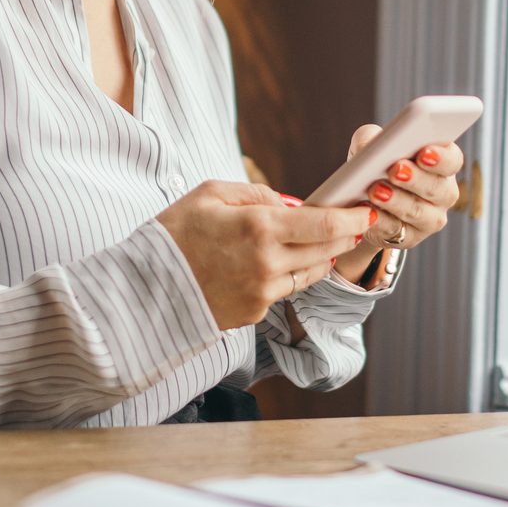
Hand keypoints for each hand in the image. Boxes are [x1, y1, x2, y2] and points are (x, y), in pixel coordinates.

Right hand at [156, 181, 376, 330]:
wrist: (143, 289)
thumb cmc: (172, 234)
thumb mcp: (209, 194)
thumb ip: (255, 193)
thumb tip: (289, 203)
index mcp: (259, 227)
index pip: (323, 223)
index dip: (350, 218)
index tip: (364, 212)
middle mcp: (268, 262)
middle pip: (325, 250)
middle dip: (343, 236)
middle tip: (352, 224)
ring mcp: (263, 292)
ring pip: (310, 273)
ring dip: (320, 257)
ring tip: (323, 243)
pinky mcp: (254, 312)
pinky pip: (284, 290)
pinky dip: (290, 276)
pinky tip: (285, 264)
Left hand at [347, 125, 463, 259]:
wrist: (362, 200)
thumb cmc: (375, 164)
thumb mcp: (371, 144)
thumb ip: (371, 137)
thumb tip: (368, 148)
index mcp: (442, 163)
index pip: (452, 159)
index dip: (441, 157)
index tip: (424, 152)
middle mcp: (443, 192)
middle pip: (438, 187)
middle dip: (416, 179)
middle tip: (395, 169)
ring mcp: (431, 218)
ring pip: (418, 211)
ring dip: (396, 201)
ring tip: (376, 190)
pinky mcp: (411, 237)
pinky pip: (397, 230)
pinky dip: (381, 220)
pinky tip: (368, 212)